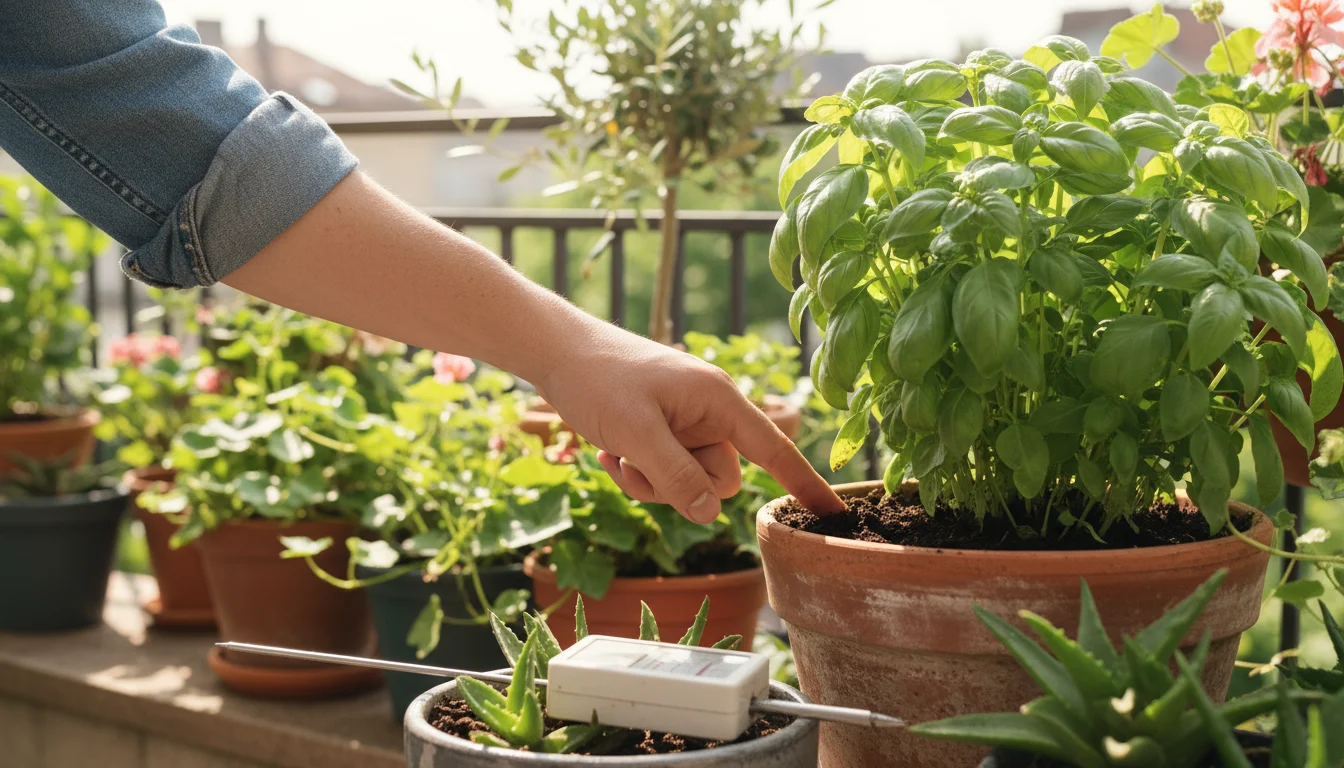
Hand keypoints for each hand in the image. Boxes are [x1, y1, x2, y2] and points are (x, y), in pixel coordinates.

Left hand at [535, 321, 844, 522]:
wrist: (557, 353)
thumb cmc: (598, 379)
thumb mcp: (636, 433)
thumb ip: (675, 476)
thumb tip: (710, 515)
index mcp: (720, 400)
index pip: (774, 449)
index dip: (804, 483)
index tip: (832, 515)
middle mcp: (711, 413)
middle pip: (721, 480)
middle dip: (678, 487)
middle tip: (637, 465)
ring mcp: (688, 425)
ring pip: (689, 484)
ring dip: (651, 483)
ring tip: (618, 454)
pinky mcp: (665, 434)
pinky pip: (666, 476)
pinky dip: (637, 473)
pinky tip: (609, 452)